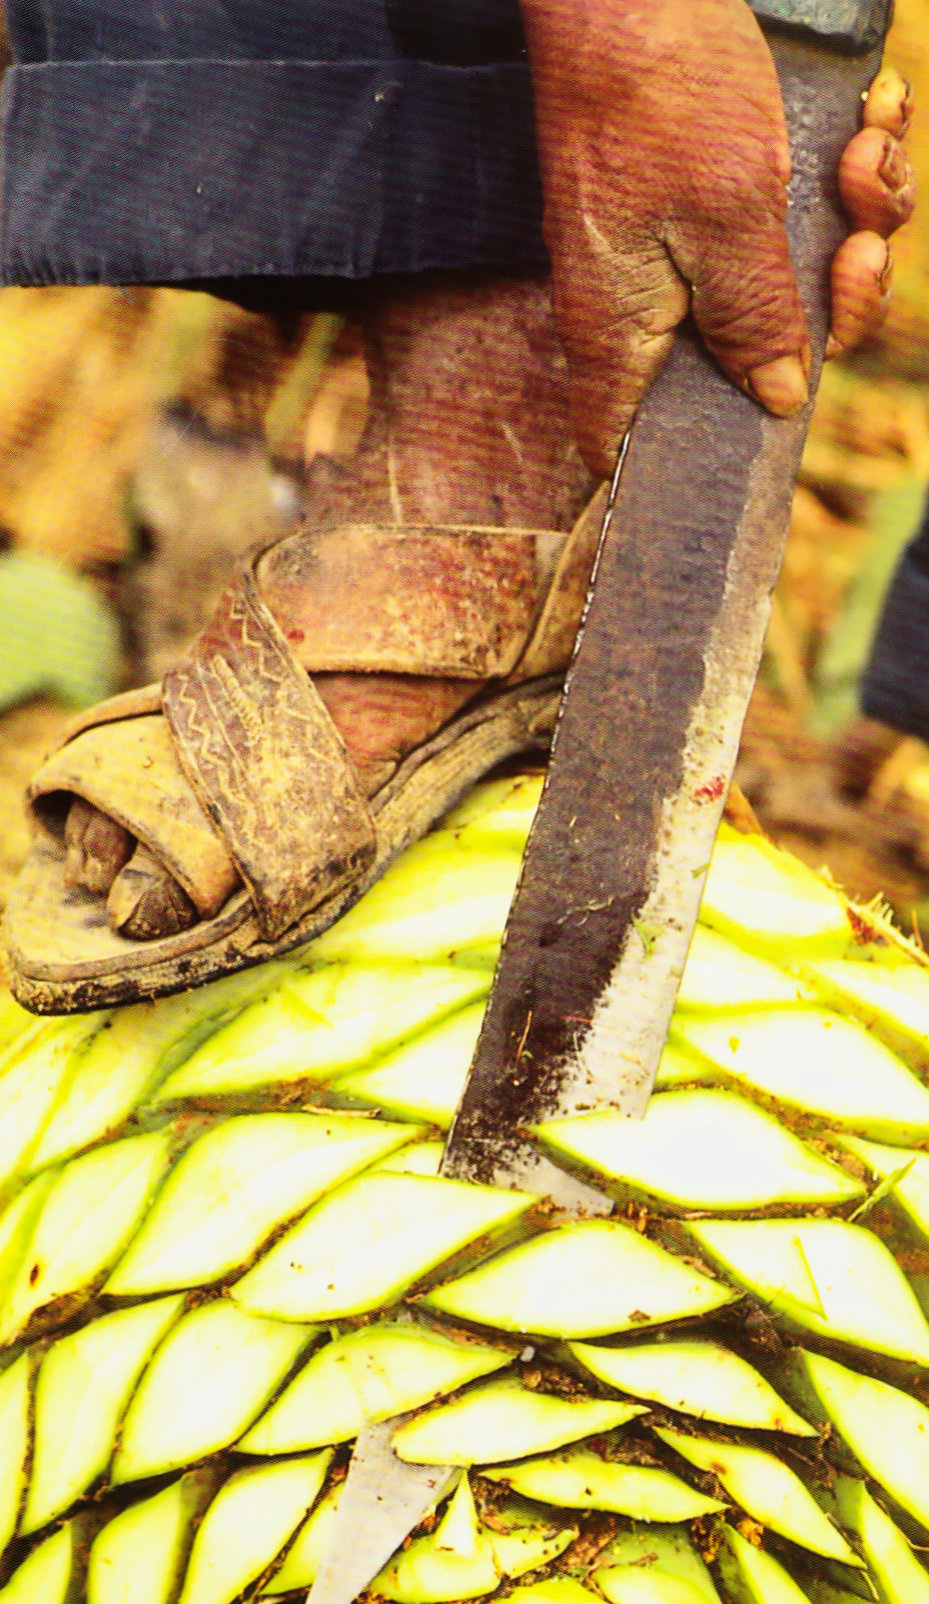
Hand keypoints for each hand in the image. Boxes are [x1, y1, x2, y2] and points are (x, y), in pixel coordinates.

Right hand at [520, 0, 914, 475]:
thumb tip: (780, 401)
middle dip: (833, 304)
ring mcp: (683, 248)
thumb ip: (755, 318)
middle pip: (754, 363)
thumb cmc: (658, 93)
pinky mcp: (715, 194)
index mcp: (625, 332)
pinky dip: (847, 173)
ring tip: (865, 146)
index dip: (692, 456)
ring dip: (860, 217)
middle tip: (858, 241)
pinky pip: (796, 217)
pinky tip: (868, 116)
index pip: (625, 444)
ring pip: (793, 281)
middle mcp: (649, 302)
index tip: (772, 421)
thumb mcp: (728, 217)